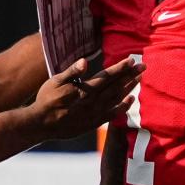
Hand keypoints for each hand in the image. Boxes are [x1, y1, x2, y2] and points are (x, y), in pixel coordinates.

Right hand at [28, 56, 142, 140]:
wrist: (41, 124)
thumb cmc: (46, 99)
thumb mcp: (55, 81)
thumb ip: (71, 72)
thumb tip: (84, 62)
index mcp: (84, 89)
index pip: (107, 76)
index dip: (120, 68)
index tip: (131, 60)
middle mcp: (92, 101)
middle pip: (116, 86)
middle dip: (130, 75)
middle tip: (143, 66)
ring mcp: (94, 113)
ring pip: (116, 99)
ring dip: (129, 88)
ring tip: (139, 78)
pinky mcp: (93, 123)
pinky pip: (113, 114)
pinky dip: (123, 106)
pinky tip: (131, 99)